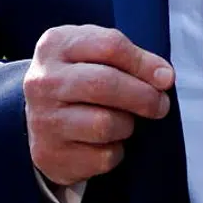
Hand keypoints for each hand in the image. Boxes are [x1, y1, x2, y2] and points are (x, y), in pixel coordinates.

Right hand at [24, 25, 174, 186]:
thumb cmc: (78, 78)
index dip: (144, 63)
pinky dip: (115, 151)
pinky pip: (102, 156)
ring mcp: (43, 120)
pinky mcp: (50, 155)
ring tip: (124, 121)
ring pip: (106, 124)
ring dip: (127, 125)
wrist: (36, 117)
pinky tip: (106, 142)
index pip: (109, 46)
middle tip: (160, 105)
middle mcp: (43, 81)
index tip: (166, 77)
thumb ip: (128, 57)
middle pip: (106, 84)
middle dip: (143, 96)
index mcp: (55, 45)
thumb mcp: (93, 53)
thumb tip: (164, 77)